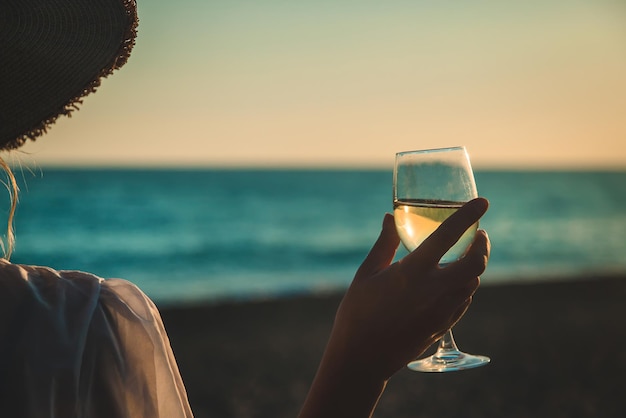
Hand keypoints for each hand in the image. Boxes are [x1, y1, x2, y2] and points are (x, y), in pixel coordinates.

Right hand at [330, 197, 490, 380]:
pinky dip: (466, 285)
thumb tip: (390, 217)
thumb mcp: (366, 273)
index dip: (468, 215)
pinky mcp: (443, 325)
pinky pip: (464, 300)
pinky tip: (455, 281)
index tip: (483, 202)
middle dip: (482, 244)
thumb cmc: (358, 312)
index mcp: (413, 271)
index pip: (449, 235)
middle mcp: (434, 290)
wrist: (363, 358)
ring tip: (466, 254)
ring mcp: (442, 310)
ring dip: (475, 264)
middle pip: (475, 262)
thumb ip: (384, 243)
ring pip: (472, 282)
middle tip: (478, 233)